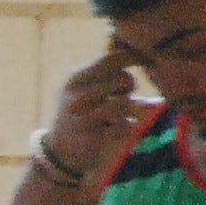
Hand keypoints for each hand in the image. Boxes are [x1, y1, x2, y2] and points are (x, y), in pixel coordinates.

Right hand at [43, 48, 161, 185]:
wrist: (61, 149)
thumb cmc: (81, 113)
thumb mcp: (86, 88)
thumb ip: (108, 73)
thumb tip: (142, 55)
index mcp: (76, 78)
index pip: (110, 60)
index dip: (132, 58)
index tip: (145, 60)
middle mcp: (77, 94)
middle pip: (122, 79)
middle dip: (128, 86)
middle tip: (122, 94)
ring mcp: (83, 116)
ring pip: (124, 102)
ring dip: (127, 108)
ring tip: (117, 113)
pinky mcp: (92, 136)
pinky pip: (123, 126)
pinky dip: (124, 127)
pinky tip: (113, 129)